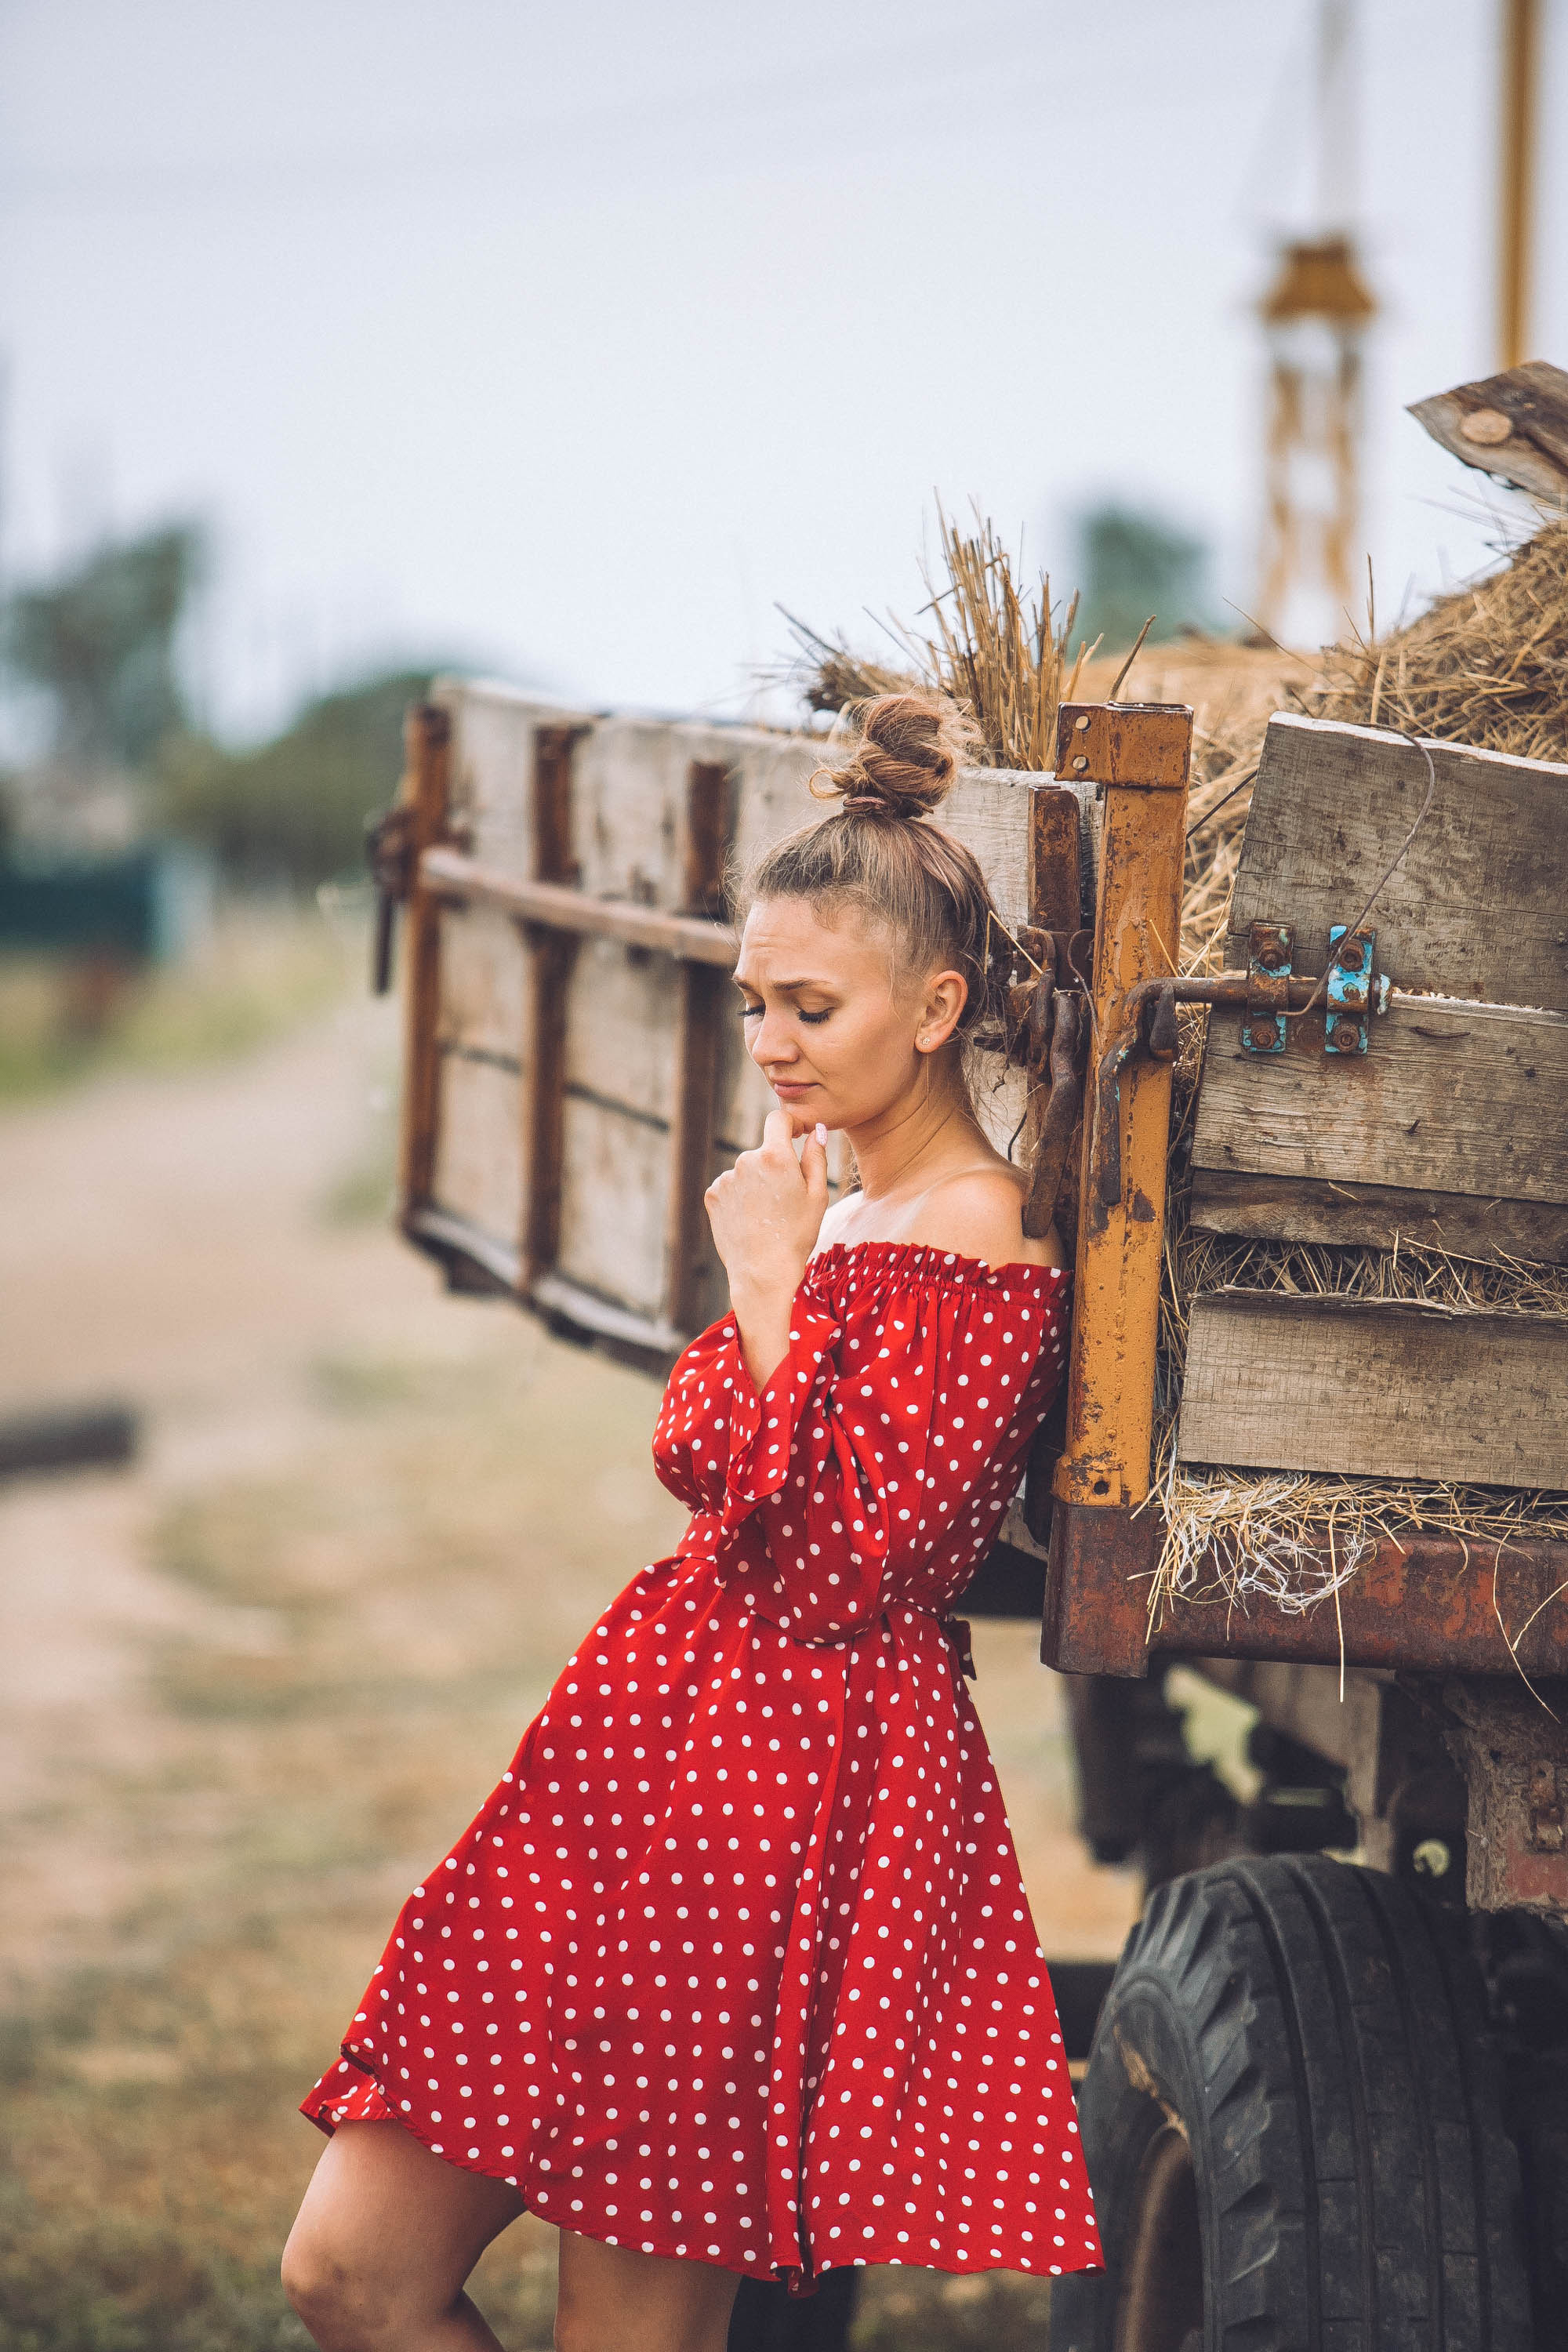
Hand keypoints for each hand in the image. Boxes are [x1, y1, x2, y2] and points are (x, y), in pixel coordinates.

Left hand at [705, 1111, 828, 1389]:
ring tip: (767, 1216)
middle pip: (763, 1150)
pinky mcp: (712, 1194)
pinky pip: (730, 1186)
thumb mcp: (818, 1196)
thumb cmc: (797, 1236)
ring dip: (757, 1183)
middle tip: (786, 1199)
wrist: (762, 1273)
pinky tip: (750, 1220)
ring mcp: (726, 1178)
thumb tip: (816, 1130)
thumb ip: (816, 1156)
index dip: (790, 1123)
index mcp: (775, 1156)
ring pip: (747, 1170)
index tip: (798, 1135)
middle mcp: (746, 1160)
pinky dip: (740, 1197)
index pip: (778, 1118)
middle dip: (775, 1165)